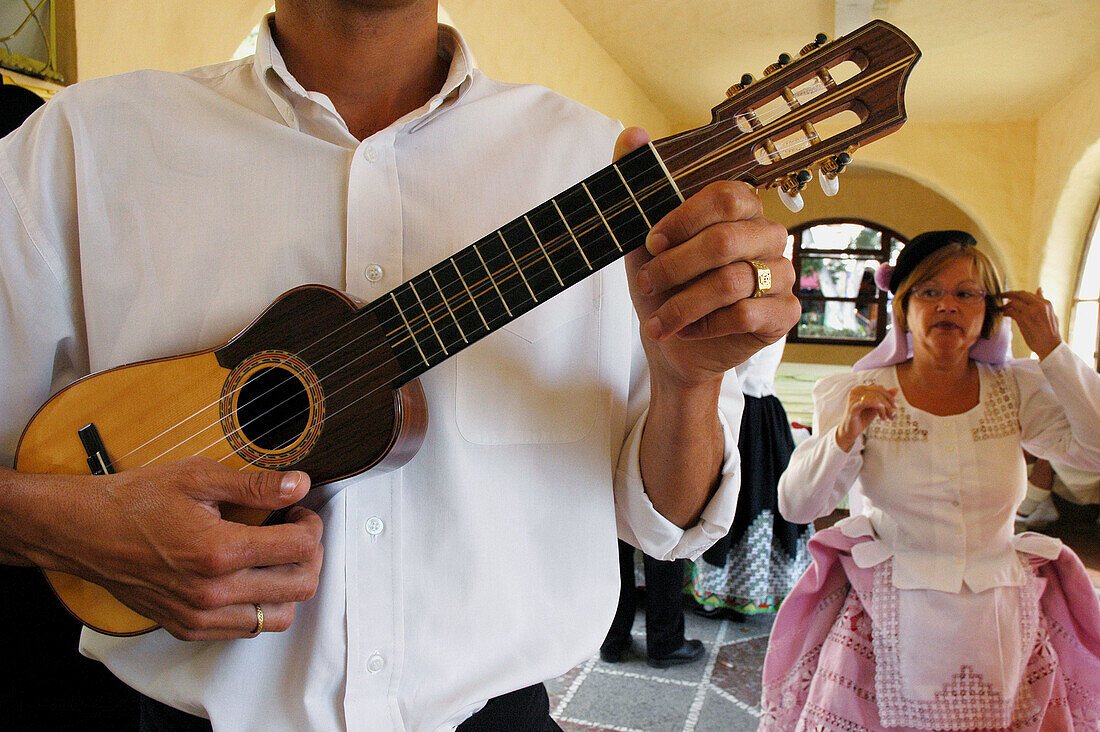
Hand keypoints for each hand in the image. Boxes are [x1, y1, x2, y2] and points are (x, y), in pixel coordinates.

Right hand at [19, 458, 321, 640]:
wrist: (86, 532)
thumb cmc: (138, 500)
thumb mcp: (197, 477)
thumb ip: (255, 486)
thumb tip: (300, 484)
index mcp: (218, 551)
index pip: (299, 549)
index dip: (311, 526)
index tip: (300, 512)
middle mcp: (212, 592)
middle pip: (300, 586)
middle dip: (310, 555)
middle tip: (295, 532)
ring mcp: (200, 615)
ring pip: (279, 616)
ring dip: (290, 586)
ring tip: (276, 557)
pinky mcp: (188, 627)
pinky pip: (247, 629)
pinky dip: (261, 605)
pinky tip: (250, 575)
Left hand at [616, 128, 798, 391]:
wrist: (673, 344)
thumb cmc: (665, 286)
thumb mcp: (641, 237)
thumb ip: (638, 182)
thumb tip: (631, 132)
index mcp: (742, 209)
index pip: (726, 196)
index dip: (685, 218)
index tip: (651, 242)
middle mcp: (768, 235)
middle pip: (726, 241)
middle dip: (675, 267)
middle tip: (648, 283)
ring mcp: (781, 274)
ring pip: (732, 282)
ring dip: (684, 303)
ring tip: (659, 319)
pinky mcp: (784, 313)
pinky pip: (746, 314)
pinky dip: (707, 325)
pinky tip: (688, 331)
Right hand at [835, 385, 897, 451]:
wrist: (851, 431)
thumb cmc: (863, 417)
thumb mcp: (876, 407)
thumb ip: (885, 398)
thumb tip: (896, 389)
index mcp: (861, 389)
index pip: (879, 388)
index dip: (890, 397)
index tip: (896, 408)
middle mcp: (856, 390)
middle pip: (878, 392)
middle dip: (888, 403)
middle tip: (893, 414)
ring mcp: (853, 398)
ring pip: (875, 397)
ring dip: (884, 408)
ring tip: (886, 418)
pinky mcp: (853, 407)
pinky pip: (868, 403)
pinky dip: (878, 407)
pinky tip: (882, 415)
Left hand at [1000, 287, 1060, 358]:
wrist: (1050, 346)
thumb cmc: (1050, 332)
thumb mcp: (1051, 314)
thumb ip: (1043, 301)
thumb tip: (1039, 289)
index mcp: (1046, 304)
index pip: (1028, 294)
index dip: (1016, 294)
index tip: (1010, 295)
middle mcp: (1039, 306)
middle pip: (1020, 295)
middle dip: (1008, 294)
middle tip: (1001, 295)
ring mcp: (1031, 312)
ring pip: (1014, 303)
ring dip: (1006, 305)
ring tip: (1002, 309)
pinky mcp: (1024, 320)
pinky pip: (1011, 312)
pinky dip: (1006, 312)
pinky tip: (1004, 314)